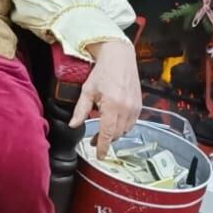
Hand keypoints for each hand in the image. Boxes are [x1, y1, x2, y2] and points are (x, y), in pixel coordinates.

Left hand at [70, 39, 141, 158]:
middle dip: (106, 140)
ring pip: (125, 130)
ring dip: (115, 134)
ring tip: (104, 131)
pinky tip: (115, 122)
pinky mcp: (139, 105)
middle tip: (94, 141)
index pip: (108, 133)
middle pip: (117, 134)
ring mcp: (134, 107)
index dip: (103, 146)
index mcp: (112, 104)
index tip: (99, 155)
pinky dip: (123, 126)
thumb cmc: (103, 71)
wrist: (119, 57)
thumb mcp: (87, 90)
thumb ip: (80, 110)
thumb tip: (73, 125)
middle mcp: (126, 107)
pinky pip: (132, 123)